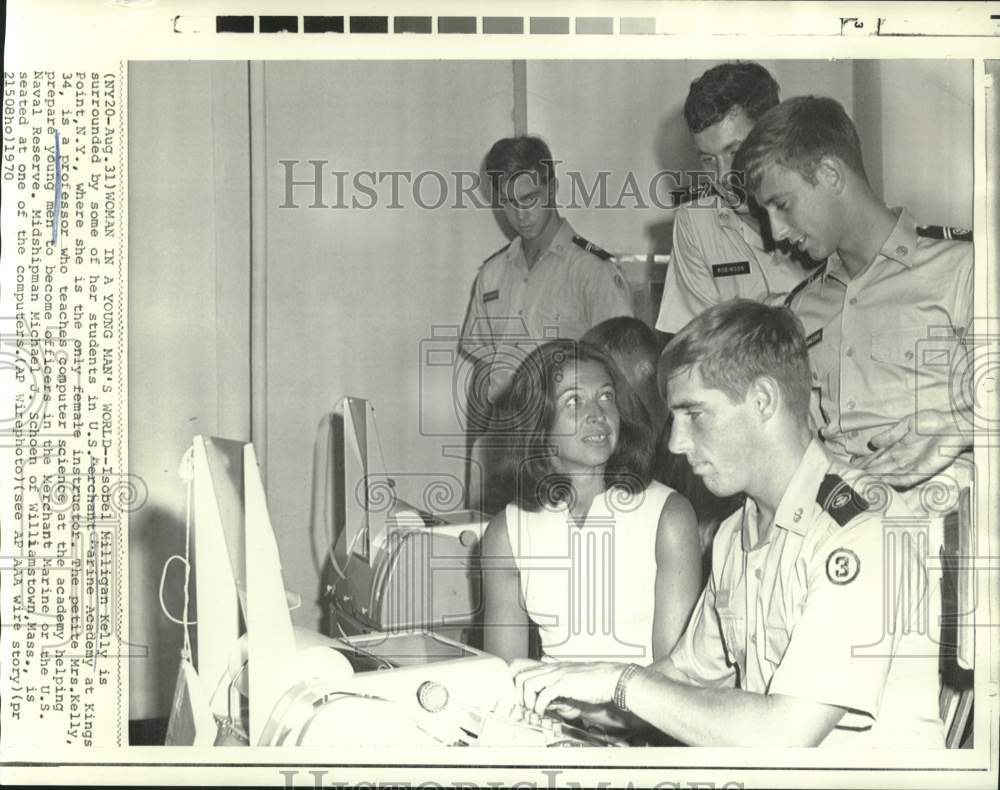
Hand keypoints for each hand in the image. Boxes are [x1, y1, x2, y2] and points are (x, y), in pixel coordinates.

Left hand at [510, 659, 625, 716]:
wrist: (613, 678)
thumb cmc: (596, 682)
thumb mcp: (572, 683)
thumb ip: (559, 690)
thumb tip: (548, 703)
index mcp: (553, 668)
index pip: (525, 670)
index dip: (517, 686)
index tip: (521, 700)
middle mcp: (552, 669)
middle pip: (521, 676)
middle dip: (518, 694)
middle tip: (524, 707)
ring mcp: (557, 675)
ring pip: (528, 683)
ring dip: (527, 701)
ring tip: (533, 711)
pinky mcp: (564, 683)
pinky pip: (543, 695)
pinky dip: (539, 706)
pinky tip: (543, 712)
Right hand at [856, 410, 970, 488]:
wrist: (953, 425)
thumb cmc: (933, 422)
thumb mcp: (906, 425)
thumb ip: (890, 435)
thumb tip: (872, 443)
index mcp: (899, 447)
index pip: (879, 456)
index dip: (866, 461)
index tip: (852, 465)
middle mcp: (904, 458)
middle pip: (882, 467)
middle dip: (868, 472)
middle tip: (852, 476)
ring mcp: (913, 465)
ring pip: (891, 474)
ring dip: (877, 478)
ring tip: (863, 481)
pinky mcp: (923, 471)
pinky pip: (907, 478)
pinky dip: (895, 481)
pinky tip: (883, 481)